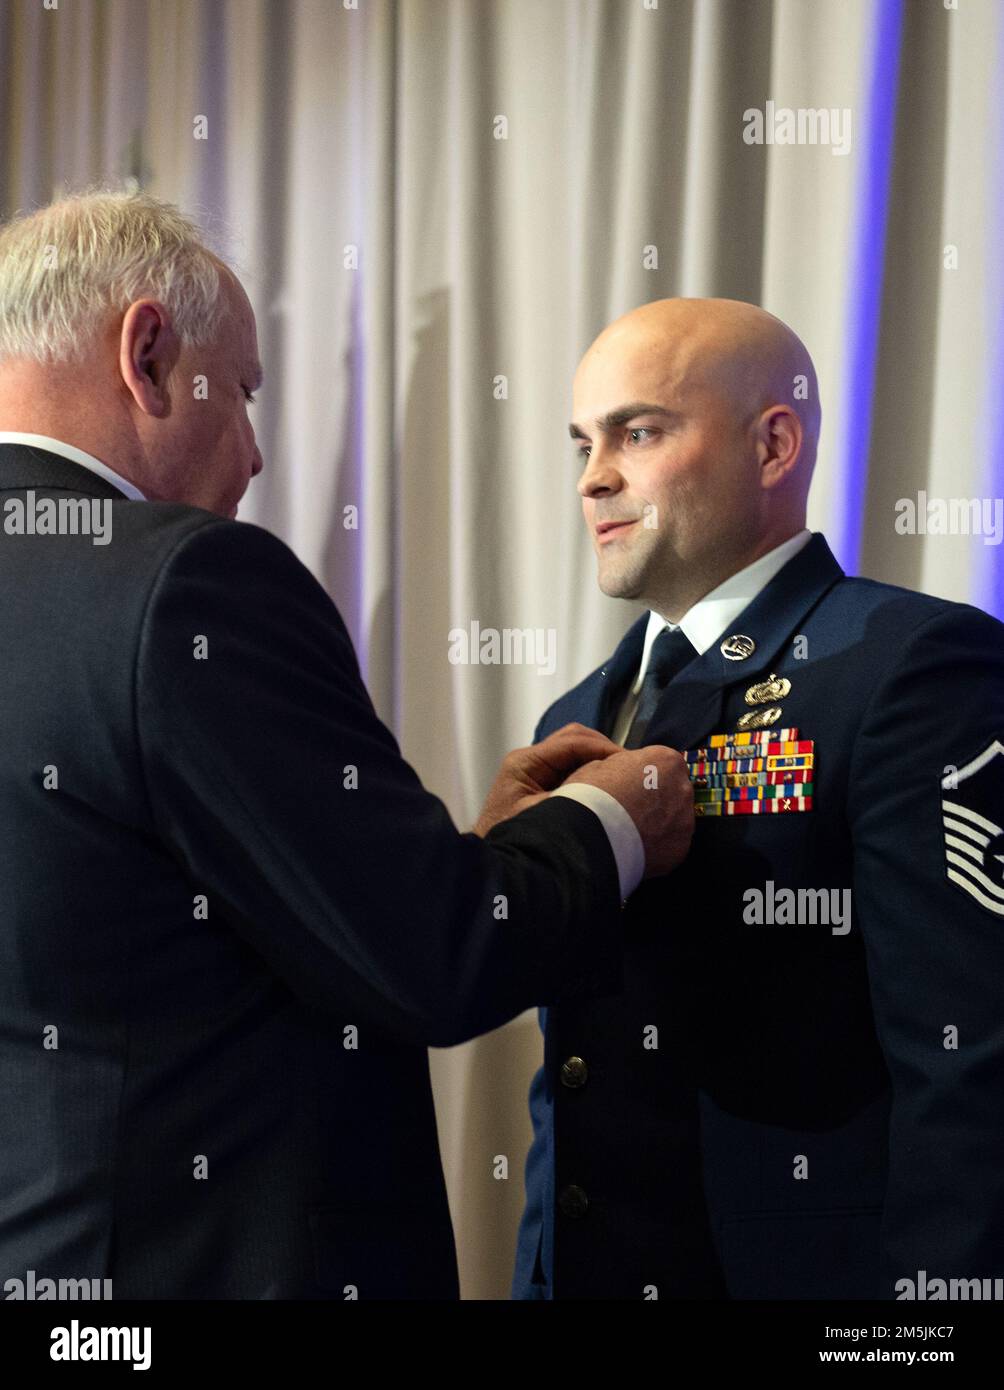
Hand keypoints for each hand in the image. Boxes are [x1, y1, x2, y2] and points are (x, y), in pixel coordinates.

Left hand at [472, 723, 620, 835]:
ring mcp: (536, 773)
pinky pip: (573, 770)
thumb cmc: (514, 847)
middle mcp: (530, 763)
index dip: (604, 749)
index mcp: (525, 764)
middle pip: (575, 739)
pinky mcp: (544, 786)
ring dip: (600, 761)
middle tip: (630, 768)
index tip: (629, 763)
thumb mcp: (548, 819)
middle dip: (604, 750)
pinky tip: (610, 788)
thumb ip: (578, 796)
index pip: (573, 742)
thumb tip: (612, 781)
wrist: (498, 873)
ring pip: (577, 752)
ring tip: (624, 777)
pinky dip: (594, 774)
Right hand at [564, 745, 693, 877]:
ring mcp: (684, 819)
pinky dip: (657, 845)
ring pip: (675, 818)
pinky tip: (636, 846)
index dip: (645, 775)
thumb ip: (623, 766)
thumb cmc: (591, 798)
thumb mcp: (600, 764)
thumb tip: (623, 774)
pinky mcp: (680, 847)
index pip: (663, 763)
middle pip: (673, 790)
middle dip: (656, 799)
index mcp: (665, 760)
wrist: (590, 836)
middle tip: (630, 809)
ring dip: (659, 822)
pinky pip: (671, 843)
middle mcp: (682, 787)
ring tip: (631, 831)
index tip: (632, 785)